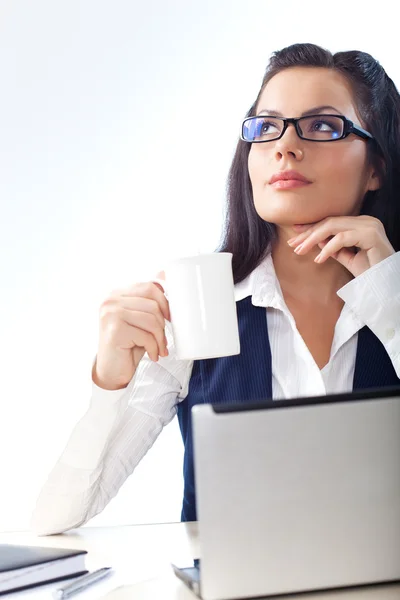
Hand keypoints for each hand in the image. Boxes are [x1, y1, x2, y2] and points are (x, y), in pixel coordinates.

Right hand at [93, 270, 170, 389]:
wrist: (112, 370)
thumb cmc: (128, 343)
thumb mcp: (140, 319)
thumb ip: (148, 299)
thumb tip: (164, 273)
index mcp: (117, 294)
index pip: (149, 287)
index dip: (165, 303)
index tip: (170, 319)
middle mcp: (111, 300)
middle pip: (153, 304)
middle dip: (163, 324)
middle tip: (163, 339)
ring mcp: (110, 314)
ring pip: (152, 320)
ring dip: (160, 339)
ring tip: (159, 348)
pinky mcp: (115, 330)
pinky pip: (146, 336)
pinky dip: (154, 348)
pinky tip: (152, 355)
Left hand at [287, 216, 394, 277]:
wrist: (387, 284)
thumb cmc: (370, 272)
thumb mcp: (348, 258)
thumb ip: (334, 248)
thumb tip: (317, 241)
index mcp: (361, 224)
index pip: (332, 222)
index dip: (312, 228)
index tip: (295, 236)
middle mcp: (366, 221)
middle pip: (330, 222)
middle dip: (308, 233)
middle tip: (292, 244)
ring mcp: (369, 226)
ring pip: (333, 227)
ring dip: (313, 239)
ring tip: (300, 251)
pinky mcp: (370, 234)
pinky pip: (342, 238)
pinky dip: (328, 248)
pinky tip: (319, 259)